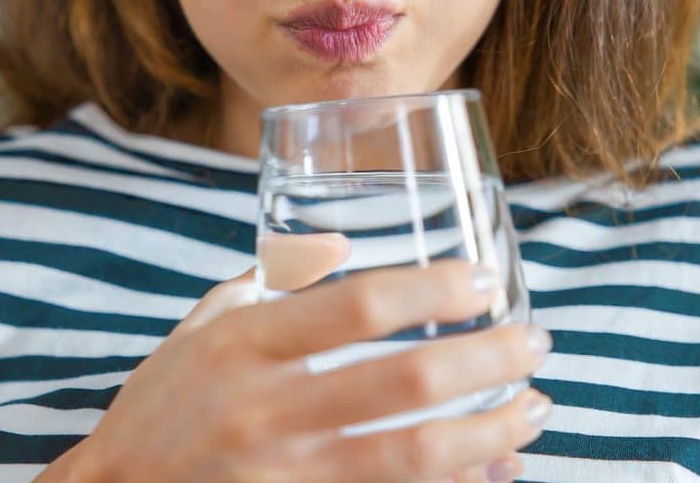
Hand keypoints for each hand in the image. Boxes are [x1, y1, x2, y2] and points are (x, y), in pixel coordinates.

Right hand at [37, 234, 550, 482]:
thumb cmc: (162, 407)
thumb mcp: (201, 328)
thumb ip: (269, 281)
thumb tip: (339, 240)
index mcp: (241, 347)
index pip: (354, 306)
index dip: (432, 288)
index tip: (483, 281)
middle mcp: (266, 412)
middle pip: (405, 384)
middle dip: (488, 360)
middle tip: (534, 341)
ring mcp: (284, 476)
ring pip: (415, 459)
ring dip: (492, 431)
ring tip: (537, 406)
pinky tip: (499, 467)